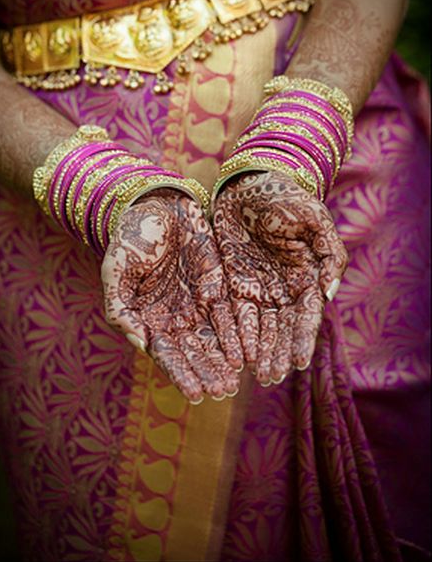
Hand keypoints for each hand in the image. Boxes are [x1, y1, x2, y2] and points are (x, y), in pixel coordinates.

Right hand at [101, 190, 242, 402]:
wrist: (156, 206)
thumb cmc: (130, 238)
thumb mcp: (116, 270)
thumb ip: (121, 308)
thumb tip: (141, 344)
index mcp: (149, 319)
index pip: (167, 355)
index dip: (180, 374)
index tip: (194, 394)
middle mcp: (175, 319)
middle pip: (193, 354)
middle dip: (206, 373)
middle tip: (221, 391)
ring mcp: (197, 305)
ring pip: (213, 341)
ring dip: (223, 362)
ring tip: (234, 381)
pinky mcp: (217, 288)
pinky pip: (229, 316)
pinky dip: (237, 335)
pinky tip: (245, 353)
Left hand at [213, 171, 347, 385]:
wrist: (247, 183)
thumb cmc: (285, 197)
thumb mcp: (313, 219)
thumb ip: (329, 254)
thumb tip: (328, 293)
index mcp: (306, 275)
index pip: (306, 314)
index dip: (302, 338)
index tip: (300, 362)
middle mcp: (282, 287)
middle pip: (281, 327)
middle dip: (278, 352)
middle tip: (271, 377)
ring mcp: (257, 286)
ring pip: (260, 326)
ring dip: (259, 350)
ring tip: (257, 375)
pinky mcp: (233, 282)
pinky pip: (235, 313)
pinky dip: (237, 333)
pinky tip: (237, 353)